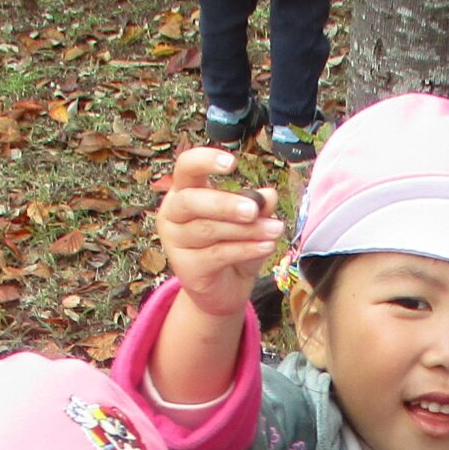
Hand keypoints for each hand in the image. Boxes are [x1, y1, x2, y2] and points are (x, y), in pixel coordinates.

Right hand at [157, 147, 285, 320]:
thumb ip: (257, 205)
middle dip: (225, 204)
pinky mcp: (185, 267)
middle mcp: (173, 212)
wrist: (225, 288)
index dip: (205, 160)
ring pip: (208, 230)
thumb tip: (269, 196)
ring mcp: (175, 241)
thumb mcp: (249, 221)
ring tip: (275, 230)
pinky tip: (267, 246)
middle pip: (192, 201)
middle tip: (254, 210)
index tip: (232, 163)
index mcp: (185, 190)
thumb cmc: (233, 245)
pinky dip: (245, 249)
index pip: (186, 167)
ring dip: (246, 230)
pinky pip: (217, 254)